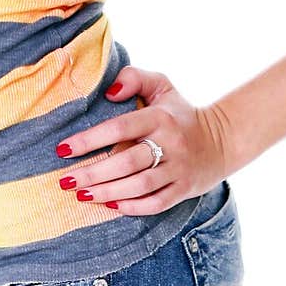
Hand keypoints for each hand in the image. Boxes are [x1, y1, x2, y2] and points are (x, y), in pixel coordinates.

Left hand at [55, 66, 228, 214]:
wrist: (222, 140)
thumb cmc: (179, 112)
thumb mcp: (162, 86)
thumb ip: (134, 78)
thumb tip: (109, 92)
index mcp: (160, 117)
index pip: (120, 128)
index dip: (90, 139)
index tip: (63, 148)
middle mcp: (170, 144)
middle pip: (127, 161)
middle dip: (93, 173)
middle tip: (65, 180)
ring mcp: (178, 169)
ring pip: (140, 185)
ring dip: (107, 192)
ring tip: (81, 195)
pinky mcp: (183, 190)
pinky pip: (156, 203)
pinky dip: (133, 207)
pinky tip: (110, 205)